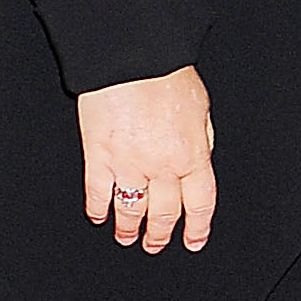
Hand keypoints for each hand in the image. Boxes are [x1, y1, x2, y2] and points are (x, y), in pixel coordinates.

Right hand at [78, 66, 216, 252]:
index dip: (197, 227)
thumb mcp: (202, 107)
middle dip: (160, 234)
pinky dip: (97, 209)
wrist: (133, 56)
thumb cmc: (167, 72)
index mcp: (193, 154)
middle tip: (154, 244)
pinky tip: (98, 216)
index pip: (199, 203)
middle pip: (164, 214)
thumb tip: (201, 159)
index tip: (193, 240)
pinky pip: (98, 193)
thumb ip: (202, 139)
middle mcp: (163, 166)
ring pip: (130, 210)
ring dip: (129, 229)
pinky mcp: (98, 156)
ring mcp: (129, 164)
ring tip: (126, 237)